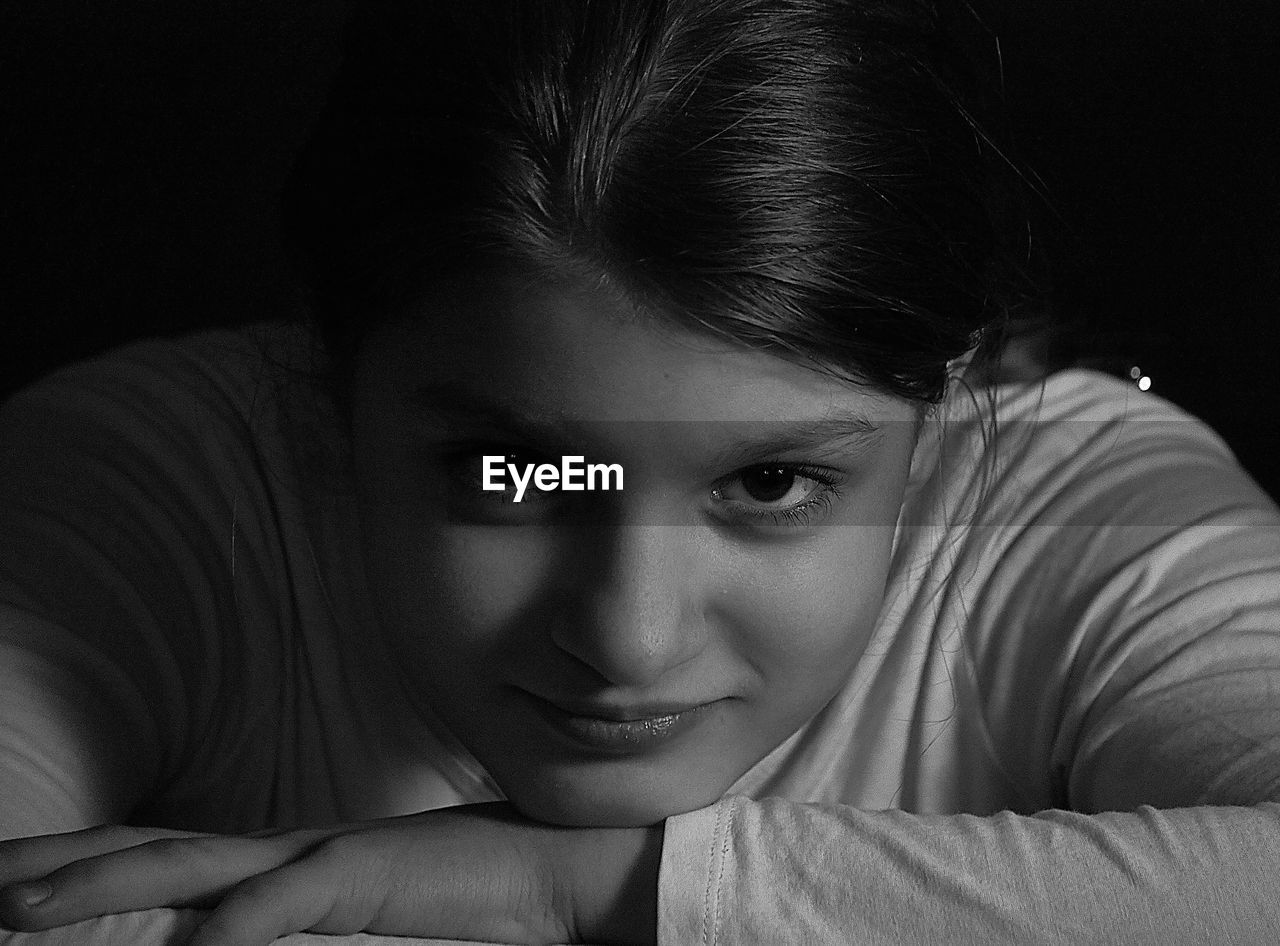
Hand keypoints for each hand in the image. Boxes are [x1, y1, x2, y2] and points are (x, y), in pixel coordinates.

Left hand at [0, 803, 661, 944]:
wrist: (549, 867)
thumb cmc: (464, 895)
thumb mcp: (361, 912)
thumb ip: (299, 921)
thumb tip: (233, 942)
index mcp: (284, 860)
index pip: (166, 855)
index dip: (89, 861)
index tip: (18, 876)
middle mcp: (287, 849)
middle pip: (153, 851)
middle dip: (61, 864)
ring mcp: (323, 855)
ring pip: (193, 868)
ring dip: (104, 885)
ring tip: (16, 907)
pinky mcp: (369, 874)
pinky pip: (290, 900)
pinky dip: (239, 924)